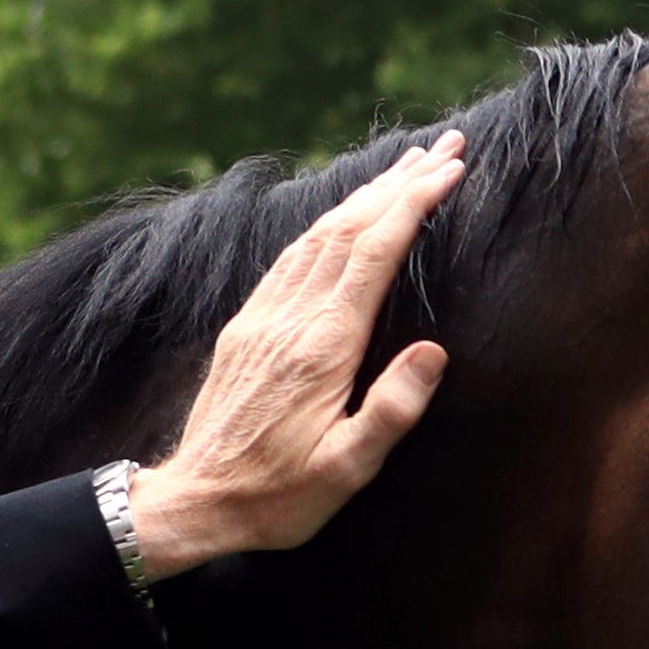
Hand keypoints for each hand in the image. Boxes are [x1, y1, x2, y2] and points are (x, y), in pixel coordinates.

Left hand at [124, 134, 468, 576]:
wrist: (197, 501)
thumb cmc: (279, 496)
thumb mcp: (348, 470)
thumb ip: (391, 410)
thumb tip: (434, 351)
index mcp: (322, 347)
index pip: (374, 254)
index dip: (413, 205)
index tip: (451, 170)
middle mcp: (290, 319)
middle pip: (348, 228)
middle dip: (398, 182)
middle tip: (444, 147)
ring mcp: (263, 317)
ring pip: (317, 234)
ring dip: (364, 195)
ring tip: (404, 168)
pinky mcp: (247, 326)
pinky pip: (291, 256)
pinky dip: (328, 224)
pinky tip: (343, 216)